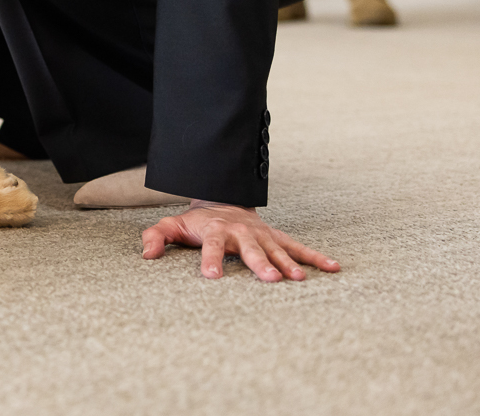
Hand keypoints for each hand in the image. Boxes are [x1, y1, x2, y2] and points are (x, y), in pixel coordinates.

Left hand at [141, 201, 339, 280]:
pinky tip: (333, 267)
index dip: (211, 260)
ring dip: (289, 263)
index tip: (211, 277)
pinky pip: (298, 247)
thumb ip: (156, 237)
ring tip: (299, 279)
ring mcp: (262, 234)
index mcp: (216, 230)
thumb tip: (146, 255)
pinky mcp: (277, 237)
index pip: (212, 246)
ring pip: (277, 249)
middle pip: (251, 249)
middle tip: (271, 279)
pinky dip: (316, 257)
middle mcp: (242, 232)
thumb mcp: (172, 225)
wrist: (223, 201)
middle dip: (260, 263)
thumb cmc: (196, 222)